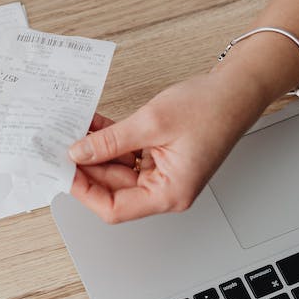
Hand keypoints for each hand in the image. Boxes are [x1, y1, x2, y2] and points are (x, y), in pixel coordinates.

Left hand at [67, 69, 272, 222]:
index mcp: (170, 193)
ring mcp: (164, 173)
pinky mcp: (162, 156)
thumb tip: (79, 154)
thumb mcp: (151, 123)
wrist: (238, 89)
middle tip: (59, 147)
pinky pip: (128, 154)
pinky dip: (111, 141)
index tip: (64, 172)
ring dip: (95, 150)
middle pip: (113, 189)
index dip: (85, 192)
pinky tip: (92, 126)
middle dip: (86, 167)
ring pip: (117, 170)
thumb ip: (111, 141)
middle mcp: (167, 189)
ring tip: (72, 131)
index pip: (115, 209)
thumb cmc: (211, 108)